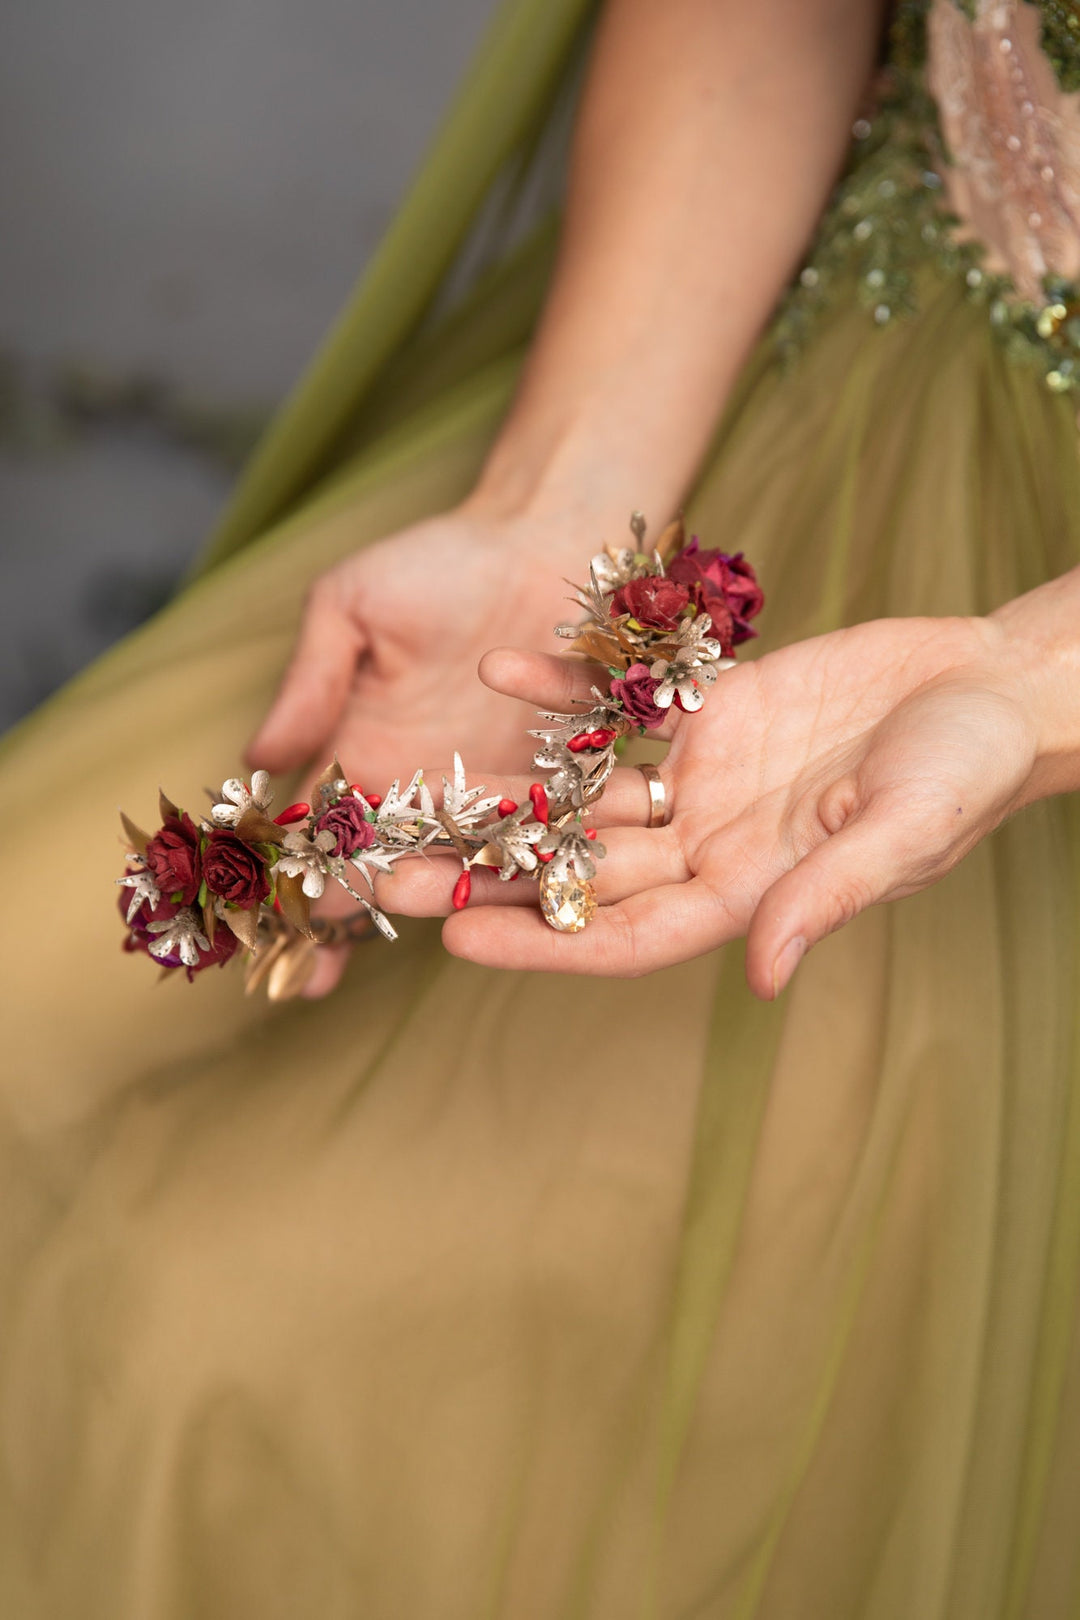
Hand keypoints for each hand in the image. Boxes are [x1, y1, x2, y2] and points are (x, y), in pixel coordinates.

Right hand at [245, 501, 584, 996]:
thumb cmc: (434, 563)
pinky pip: (544, 832)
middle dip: (348, 916)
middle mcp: (427, 791)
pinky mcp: (566, 781)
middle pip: (383, 867)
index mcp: (364, 756)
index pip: (319, 833)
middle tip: (316, 964)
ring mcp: (498, 794)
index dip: (290, 880)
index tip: (264, 927)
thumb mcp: (351, 607)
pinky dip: (527, 867)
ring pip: (463, 863)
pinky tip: (513, 904)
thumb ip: (311, 681)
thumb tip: (255, 758)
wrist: (542, 532)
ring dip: (433, 901)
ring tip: (400, 931)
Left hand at [383, 613, 1048, 996]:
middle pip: (581, 871)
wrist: (988, 686)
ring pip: (585, 796)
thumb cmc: (966, 771)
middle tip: (389, 879)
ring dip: (507, 796)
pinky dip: (568, 691)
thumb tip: (768, 975)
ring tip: (417, 796)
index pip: (627, 934)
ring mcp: (705, 777)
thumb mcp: (903, 834)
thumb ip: (830, 897)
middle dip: (489, 879)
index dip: (543, 943)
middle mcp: (711, 843)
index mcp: (750, 892)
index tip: (458, 945)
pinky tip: (504, 672)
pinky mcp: (712, 709)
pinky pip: (623, 705)